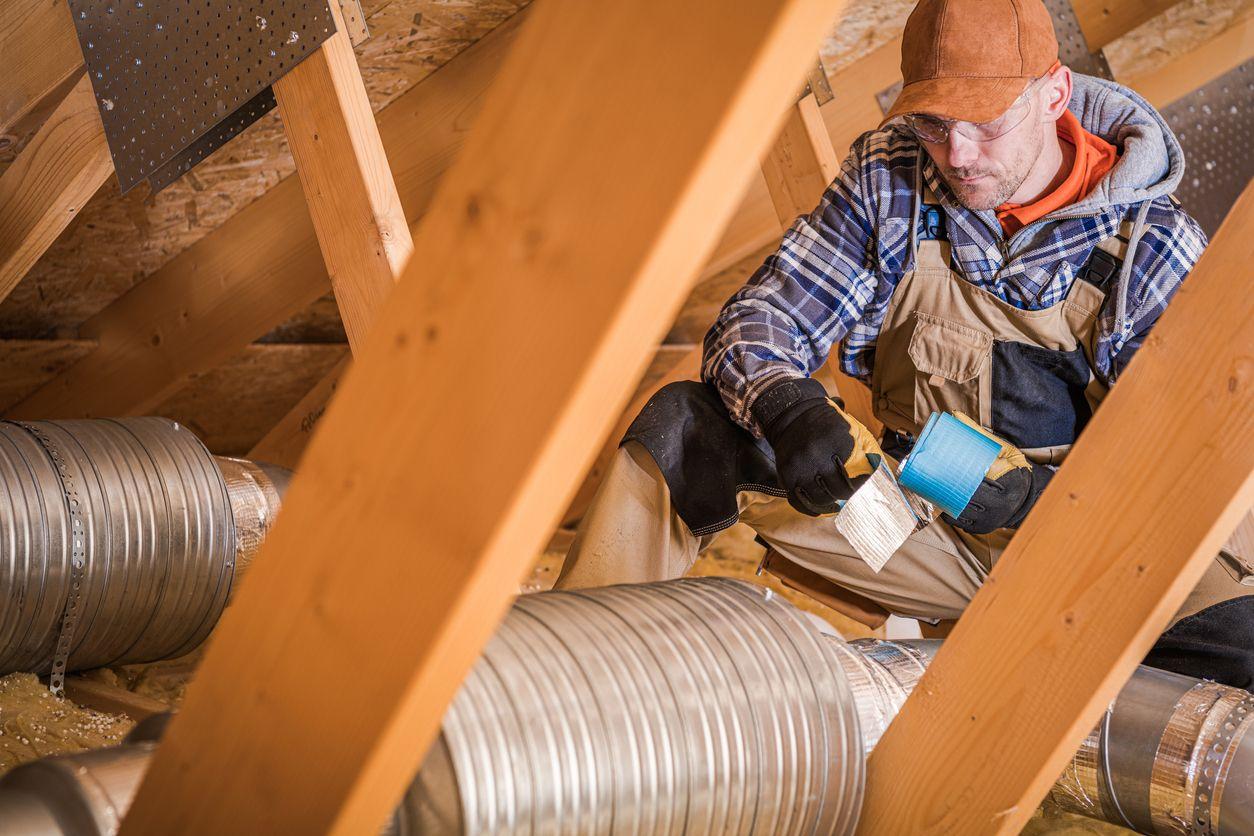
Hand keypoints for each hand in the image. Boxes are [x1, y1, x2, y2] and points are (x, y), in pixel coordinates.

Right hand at [753, 378, 881, 515]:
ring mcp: (800, 467)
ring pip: (818, 499)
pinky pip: (798, 501)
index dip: (862, 487)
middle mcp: (817, 456)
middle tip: (852, 497)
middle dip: (847, 496)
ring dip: (829, 504)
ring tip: (836, 503)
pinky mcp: (786, 474)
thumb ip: (863, 451)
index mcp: (838, 443)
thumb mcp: (849, 429)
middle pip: (838, 490)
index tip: (867, 489)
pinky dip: (809, 508)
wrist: (793, 415)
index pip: (855, 477)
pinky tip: (818, 507)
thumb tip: (883, 474)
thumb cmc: (826, 424)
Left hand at [943, 413, 1052, 533]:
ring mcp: (992, 519)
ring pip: (961, 510)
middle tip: (930, 475)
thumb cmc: (1014, 468)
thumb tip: (955, 416)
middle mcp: (1001, 505)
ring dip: (945, 501)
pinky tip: (940, 503)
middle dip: (947, 487)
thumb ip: (980, 435)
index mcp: (1009, 483)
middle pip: (966, 496)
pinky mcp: (984, 528)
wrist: (1029, 497)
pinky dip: (950, 513)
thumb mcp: (1003, 449)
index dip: (958, 474)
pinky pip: (961, 522)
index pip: (978, 479)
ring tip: (931, 488)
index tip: (941, 465)